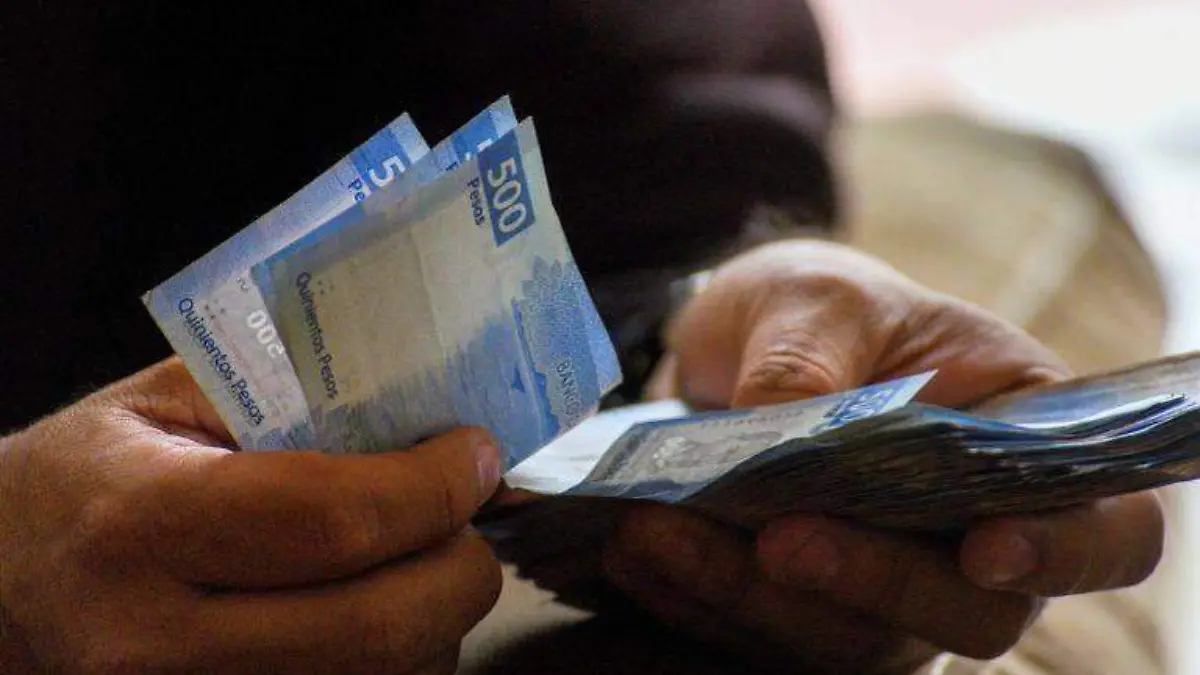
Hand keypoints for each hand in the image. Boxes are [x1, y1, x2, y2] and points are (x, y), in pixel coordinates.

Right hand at [0, 359, 502, 673]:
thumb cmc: (85, 484)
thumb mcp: (164, 406)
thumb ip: (292, 398)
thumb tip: (429, 418)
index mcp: (141, 527)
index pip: (332, 519)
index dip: (431, 488)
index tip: (472, 455)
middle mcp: (157, 644)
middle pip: (381, 626)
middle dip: (460, 564)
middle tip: (465, 513)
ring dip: (437, 619)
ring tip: (414, 559)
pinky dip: (398, 661)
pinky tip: (372, 612)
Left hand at [608, 241, 1162, 673]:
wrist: (747, 342)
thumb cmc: (818, 307)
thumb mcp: (814, 298)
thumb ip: (808, 356)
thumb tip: (774, 432)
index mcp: (1023, 443)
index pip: (1101, 527)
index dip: (1062, 554)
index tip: (987, 549)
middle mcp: (971, 536)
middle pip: (967, 611)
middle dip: (869, 582)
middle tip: (778, 540)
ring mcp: (890, 586)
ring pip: (849, 635)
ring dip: (750, 595)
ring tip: (658, 532)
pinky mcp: (805, 608)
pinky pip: (761, 631)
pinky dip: (695, 596)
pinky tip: (633, 549)